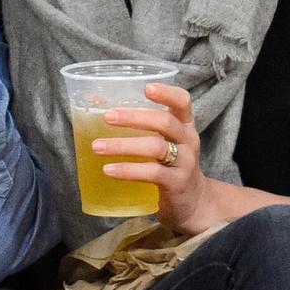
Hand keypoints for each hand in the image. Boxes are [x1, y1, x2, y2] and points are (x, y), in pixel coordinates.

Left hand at [91, 82, 216, 234]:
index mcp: (184, 124)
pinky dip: (128, 170)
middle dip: (134, 118)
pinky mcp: (177, 183)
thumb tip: (96, 101)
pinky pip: (152, 173)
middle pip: (164, 122)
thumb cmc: (170, 164)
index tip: (146, 88)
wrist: (193, 202)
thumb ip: (138, 124)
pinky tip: (109, 170)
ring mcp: (185, 162)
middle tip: (107, 117)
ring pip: (156, 147)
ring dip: (123, 146)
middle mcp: (188, 140)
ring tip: (97, 147)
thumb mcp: (162, 141)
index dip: (166, 93)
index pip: (182, 102)